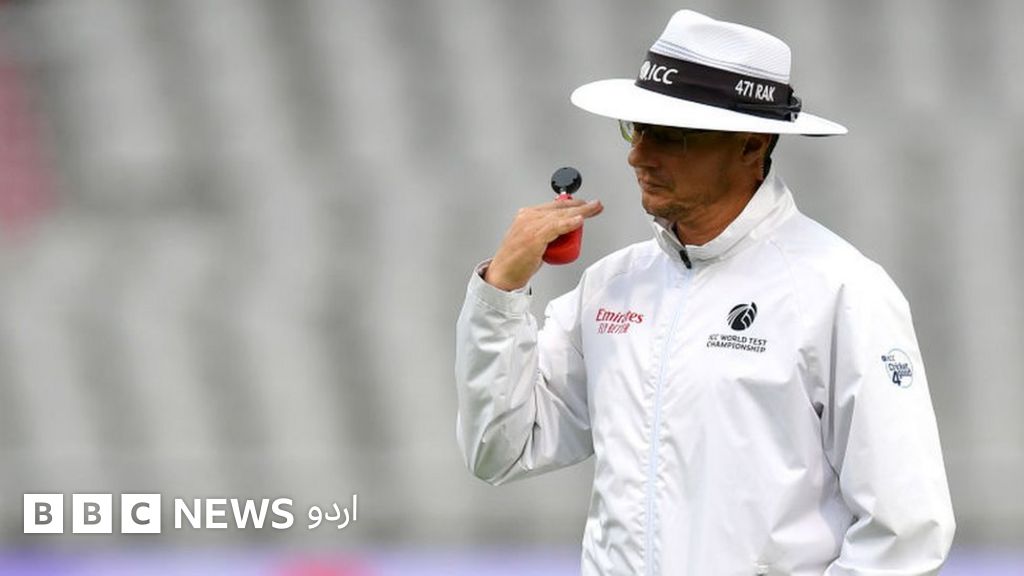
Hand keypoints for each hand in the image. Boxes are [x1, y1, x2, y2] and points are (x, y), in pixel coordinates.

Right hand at [484, 198, 602, 290]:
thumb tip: (564, 229)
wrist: (502, 274)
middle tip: (596, 205)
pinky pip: (555, 227)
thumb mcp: (532, 240)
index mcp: (526, 215)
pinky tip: (579, 220)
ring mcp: (530, 226)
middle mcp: (527, 217)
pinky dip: (569, 223)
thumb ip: (545, 232)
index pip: (554, 205)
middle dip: (581, 205)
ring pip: (560, 215)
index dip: (573, 203)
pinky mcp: (533, 237)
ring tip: (593, 209)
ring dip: (580, 211)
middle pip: (559, 208)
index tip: (587, 204)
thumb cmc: (516, 260)